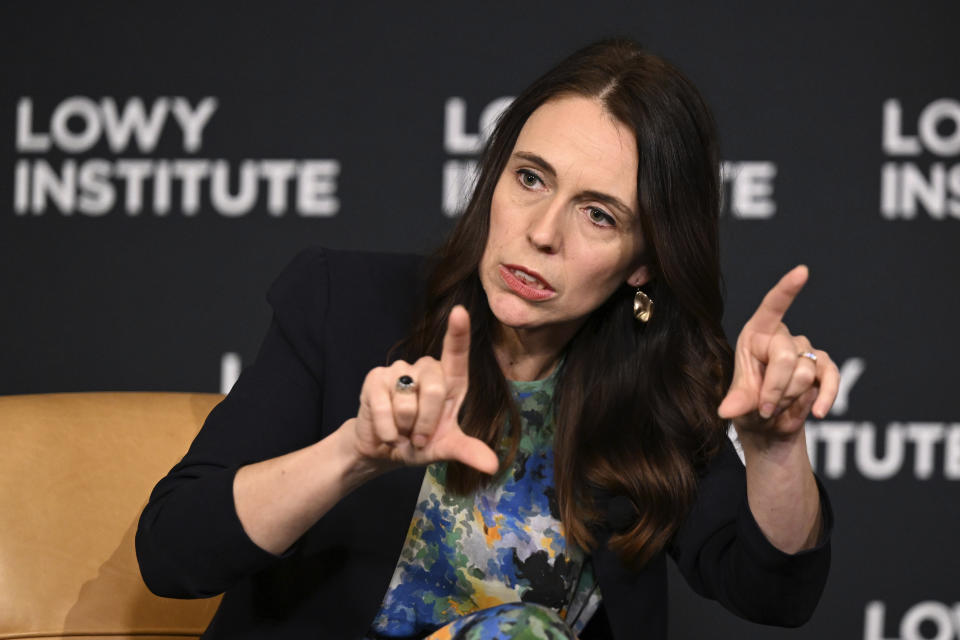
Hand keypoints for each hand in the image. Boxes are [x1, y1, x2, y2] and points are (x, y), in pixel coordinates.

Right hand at [349, 305, 498, 474]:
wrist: (383, 451)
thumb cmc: (419, 442)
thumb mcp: (445, 448)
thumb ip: (468, 451)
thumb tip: (492, 466)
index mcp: (450, 381)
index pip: (456, 353)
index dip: (458, 332)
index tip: (459, 312)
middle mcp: (426, 370)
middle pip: (435, 390)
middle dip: (427, 424)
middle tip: (419, 438)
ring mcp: (399, 371)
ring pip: (407, 403)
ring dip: (404, 429)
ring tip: (401, 431)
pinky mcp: (375, 379)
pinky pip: (384, 407)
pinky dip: (386, 429)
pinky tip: (385, 432)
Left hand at [717, 266, 839, 438]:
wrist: (768, 425)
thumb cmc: (749, 404)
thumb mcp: (739, 401)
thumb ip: (737, 402)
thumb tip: (726, 412)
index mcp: (756, 334)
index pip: (772, 307)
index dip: (786, 290)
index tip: (802, 271)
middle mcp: (782, 337)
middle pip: (785, 359)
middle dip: (774, 389)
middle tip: (764, 409)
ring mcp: (806, 350)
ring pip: (804, 375)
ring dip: (789, 398)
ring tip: (778, 407)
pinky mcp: (824, 367)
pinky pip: (830, 379)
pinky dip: (826, 398)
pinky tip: (818, 413)